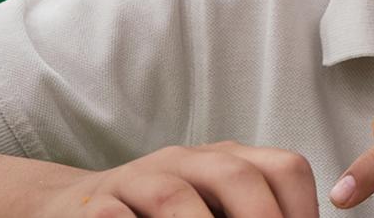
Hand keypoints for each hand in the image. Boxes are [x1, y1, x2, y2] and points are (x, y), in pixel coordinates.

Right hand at [34, 142, 315, 217]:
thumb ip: (248, 214)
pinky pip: (113, 216)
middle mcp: (186, 161)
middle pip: (236, 175)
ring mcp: (138, 179)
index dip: (302, 207)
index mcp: (226, 161)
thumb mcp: (211, 210)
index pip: (283, 167)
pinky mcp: (93, 204)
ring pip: (173, 196)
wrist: (72, 206)